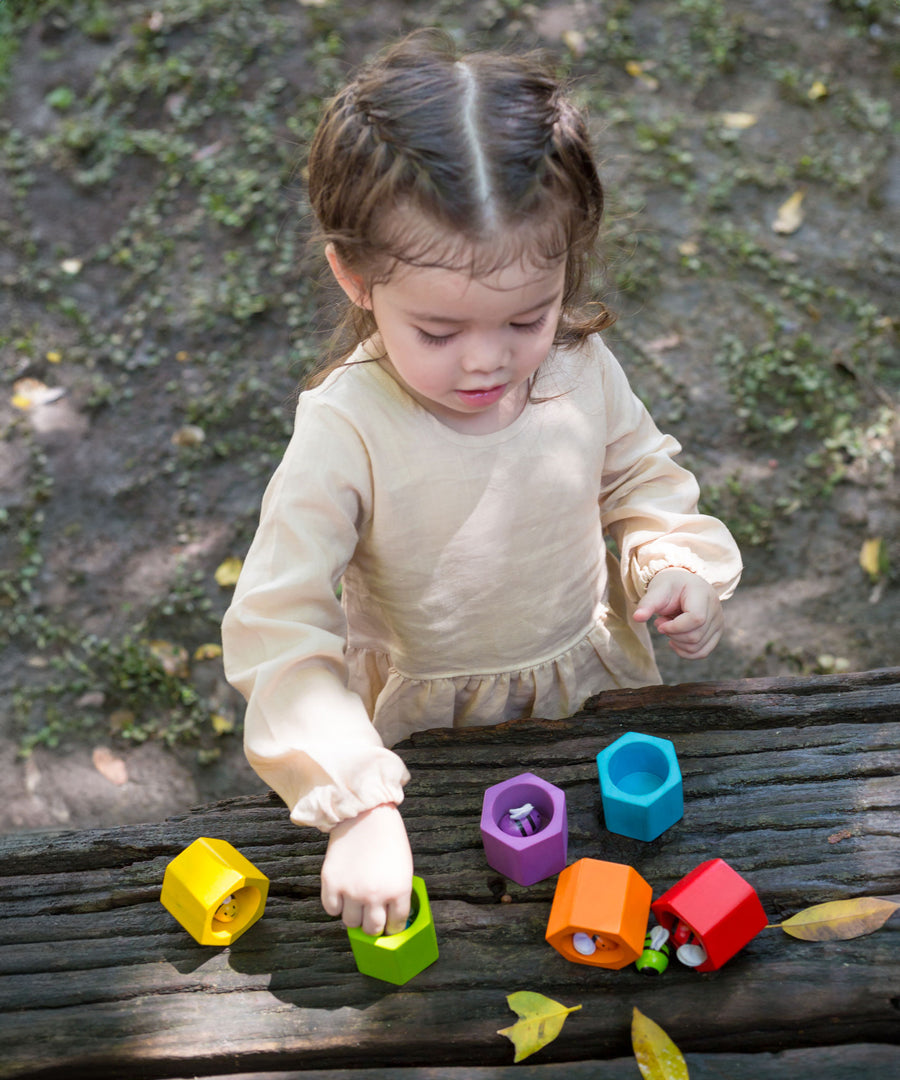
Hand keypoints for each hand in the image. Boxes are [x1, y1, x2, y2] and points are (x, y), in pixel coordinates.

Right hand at [320, 802, 412, 935]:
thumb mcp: (404, 869)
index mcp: (398, 891)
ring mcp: (351, 890)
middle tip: (371, 915)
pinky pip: (331, 909)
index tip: (388, 923)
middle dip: (373, 925)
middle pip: (372, 930)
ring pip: (350, 923)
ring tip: (356, 900)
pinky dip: (336, 904)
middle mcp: (375, 895)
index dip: (392, 926)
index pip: (395, 925)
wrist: (366, 814)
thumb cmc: (388, 839)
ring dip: (354, 914)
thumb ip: (396, 895)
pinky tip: (342, 892)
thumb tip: (389, 918)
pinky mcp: (331, 882)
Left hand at [632, 568, 723, 659]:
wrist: (682, 585)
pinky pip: (703, 652)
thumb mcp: (657, 591)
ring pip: (698, 647)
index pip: (696, 619)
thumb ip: (647, 604)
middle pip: (696, 636)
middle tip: (661, 623)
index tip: (659, 624)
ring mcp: (719, 622)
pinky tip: (674, 641)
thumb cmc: (669, 587)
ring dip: (677, 643)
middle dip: (673, 634)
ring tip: (669, 628)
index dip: (675, 627)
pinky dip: (686, 652)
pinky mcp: (716, 632)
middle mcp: (716, 609)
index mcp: (703, 594)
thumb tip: (637, 618)